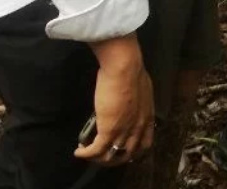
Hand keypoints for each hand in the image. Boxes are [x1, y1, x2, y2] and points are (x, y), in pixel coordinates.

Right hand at [77, 35, 154, 165]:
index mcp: (147, 119)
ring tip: (89, 154)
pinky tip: (79, 151)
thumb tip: (129, 102)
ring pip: (111, 156)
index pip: (145, 144)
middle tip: (104, 155)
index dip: (134, 151)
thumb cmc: (132, 72)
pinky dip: (86, 154)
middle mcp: (138, 129)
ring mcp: (123, 132)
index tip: (125, 150)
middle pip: (128, 155)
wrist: (125, 68)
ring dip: (99, 159)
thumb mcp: (141, 91)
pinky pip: (95, 150)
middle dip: (115, 159)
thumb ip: (137, 102)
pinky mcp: (108, 131)